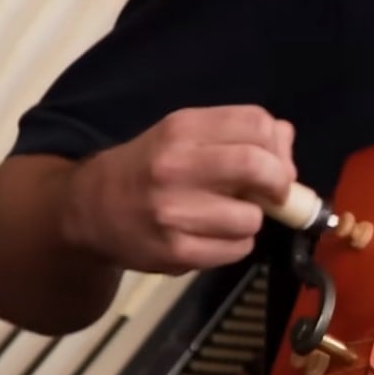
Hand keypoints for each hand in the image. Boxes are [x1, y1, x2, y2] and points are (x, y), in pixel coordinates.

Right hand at [62, 105, 296, 273]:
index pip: (257, 122)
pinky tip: (213, 236)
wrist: (87, 210)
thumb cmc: (149, 168)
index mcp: (182, 129)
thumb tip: (286, 147)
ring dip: (252, 220)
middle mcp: (175, 166)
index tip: (275, 161)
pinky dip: (236, 244)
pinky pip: (236, 249)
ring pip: (251, 218)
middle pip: (258, 166)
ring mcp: (172, 211)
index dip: (278, 144)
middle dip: (279, 182)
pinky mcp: (173, 252)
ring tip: (230, 216)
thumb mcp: (185, 135)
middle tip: (275, 193)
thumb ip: (238, 133)